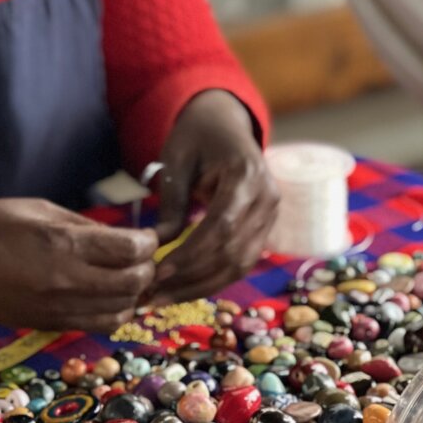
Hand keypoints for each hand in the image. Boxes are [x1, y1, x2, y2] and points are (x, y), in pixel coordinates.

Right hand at [0, 198, 158, 332]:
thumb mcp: (36, 208)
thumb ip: (81, 226)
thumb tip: (119, 237)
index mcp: (63, 245)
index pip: (133, 251)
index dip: (148, 242)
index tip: (144, 235)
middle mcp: (66, 281)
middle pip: (134, 284)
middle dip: (146, 268)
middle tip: (139, 256)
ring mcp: (57, 309)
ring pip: (121, 312)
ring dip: (131, 295)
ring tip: (124, 278)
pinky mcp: (46, 325)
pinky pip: (96, 325)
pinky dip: (111, 312)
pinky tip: (105, 296)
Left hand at [148, 90, 278, 303]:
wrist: (225, 123)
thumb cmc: (197, 136)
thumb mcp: (176, 160)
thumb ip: (171, 202)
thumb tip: (159, 244)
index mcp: (248, 173)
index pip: (222, 224)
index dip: (191, 253)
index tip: (158, 271)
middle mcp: (268, 198)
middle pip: (233, 251)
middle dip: (191, 278)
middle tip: (151, 294)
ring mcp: (270, 217)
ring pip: (239, 265)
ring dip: (199, 287)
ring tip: (162, 299)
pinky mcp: (263, 230)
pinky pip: (240, 264)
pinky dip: (210, 281)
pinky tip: (180, 290)